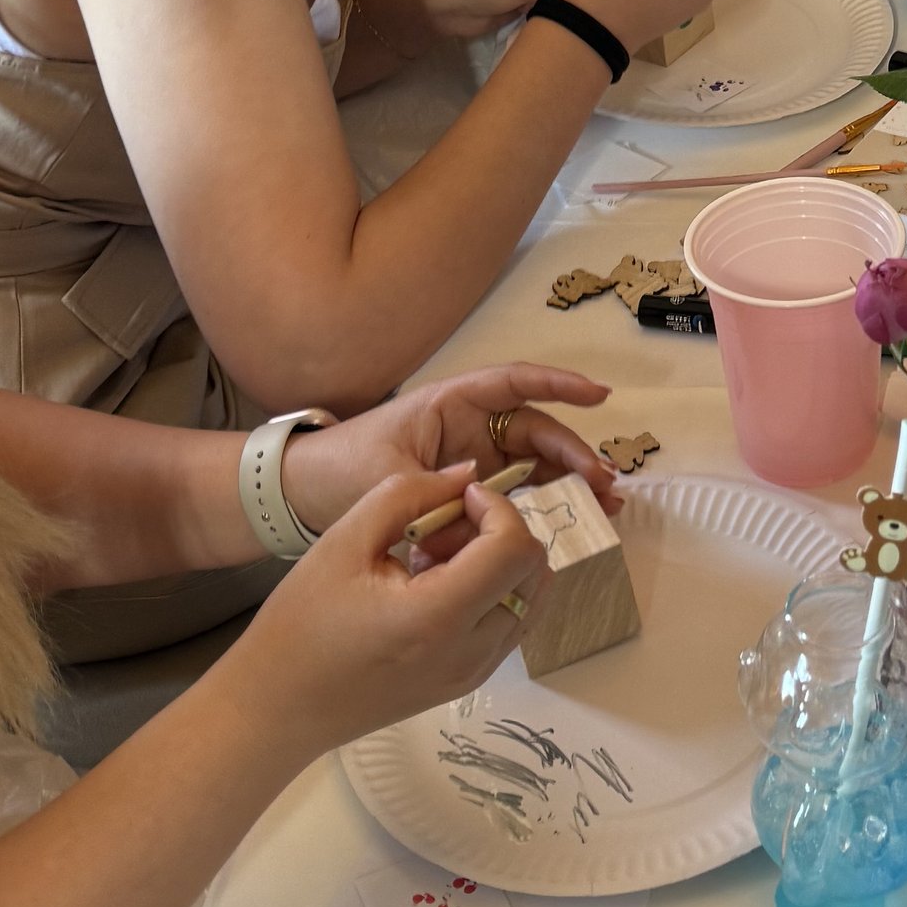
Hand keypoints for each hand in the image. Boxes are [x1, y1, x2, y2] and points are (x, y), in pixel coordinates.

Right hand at [243, 468, 549, 761]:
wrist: (278, 707)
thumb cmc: (300, 623)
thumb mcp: (344, 540)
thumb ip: (408, 494)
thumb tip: (466, 475)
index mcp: (438, 617)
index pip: (515, 549)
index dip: (498, 509)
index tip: (457, 498)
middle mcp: (471, 652)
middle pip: (534, 572)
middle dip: (500, 533)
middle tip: (442, 528)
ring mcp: (474, 673)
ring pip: (530, 599)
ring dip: (498, 563)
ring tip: (434, 558)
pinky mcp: (468, 682)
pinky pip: (509, 624)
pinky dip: (490, 592)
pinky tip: (434, 586)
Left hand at [282, 365, 621, 537]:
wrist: (303, 497)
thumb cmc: (340, 469)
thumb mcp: (387, 477)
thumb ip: (437, 486)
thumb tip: (487, 494)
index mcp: (450, 405)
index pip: (513, 384)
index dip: (558, 385)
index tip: (598, 395)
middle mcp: (470, 427)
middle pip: (535, 430)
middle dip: (574, 453)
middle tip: (603, 483)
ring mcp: (474, 459)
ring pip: (534, 464)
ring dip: (569, 481)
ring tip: (602, 506)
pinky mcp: (472, 491)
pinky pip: (516, 493)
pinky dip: (544, 504)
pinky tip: (570, 522)